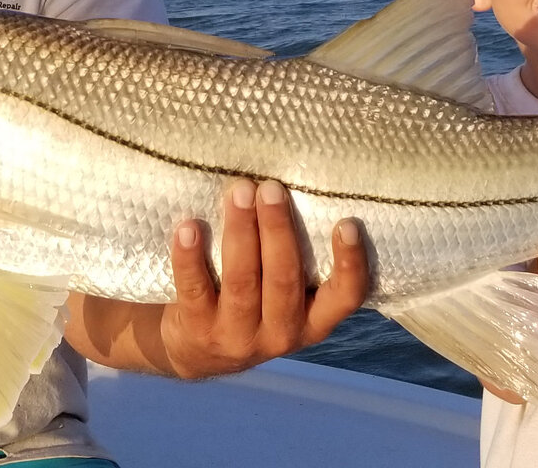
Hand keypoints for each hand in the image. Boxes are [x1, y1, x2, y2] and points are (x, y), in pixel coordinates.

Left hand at [161, 179, 368, 378]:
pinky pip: (195, 289)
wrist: (195, 352)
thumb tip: (292, 186)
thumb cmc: (251, 303)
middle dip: (277, 229)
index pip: (345, 297)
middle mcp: (281, 334)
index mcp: (313, 321)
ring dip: (241, 232)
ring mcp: (238, 336)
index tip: (346, 223)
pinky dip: (191, 256)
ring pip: (242, 280)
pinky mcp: (199, 332)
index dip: (349, 264)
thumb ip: (293, 258)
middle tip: (270, 188)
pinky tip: (188, 227)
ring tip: (238, 193)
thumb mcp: (283, 296)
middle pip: (284, 279)